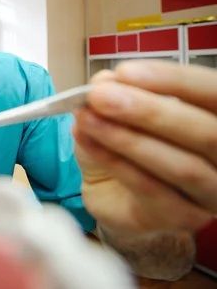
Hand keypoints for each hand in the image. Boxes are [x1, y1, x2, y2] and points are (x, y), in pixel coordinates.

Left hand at [72, 60, 216, 234]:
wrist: (115, 194)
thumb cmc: (127, 145)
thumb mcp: (119, 109)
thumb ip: (118, 91)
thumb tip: (104, 82)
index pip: (213, 93)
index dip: (174, 80)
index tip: (124, 72)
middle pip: (206, 133)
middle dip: (150, 111)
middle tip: (99, 96)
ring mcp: (209, 193)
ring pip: (181, 166)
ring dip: (128, 139)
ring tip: (86, 118)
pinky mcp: (182, 217)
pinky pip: (150, 188)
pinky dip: (113, 160)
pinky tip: (85, 140)